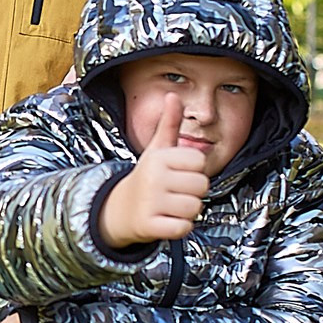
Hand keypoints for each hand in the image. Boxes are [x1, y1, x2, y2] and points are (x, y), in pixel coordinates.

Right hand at [96, 93, 212, 245]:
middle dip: (193, 191)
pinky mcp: (150, 225)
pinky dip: (180, 227)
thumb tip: (173, 94)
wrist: (120, 209)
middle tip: (176, 192)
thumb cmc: (147, 176)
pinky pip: (183, 228)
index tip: (179, 172)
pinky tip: (168, 220)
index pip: (200, 161)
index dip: (194, 169)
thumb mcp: (157, 148)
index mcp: (159, 158)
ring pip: (195, 208)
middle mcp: (154, 178)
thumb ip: (169, 123)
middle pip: (202, 186)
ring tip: (172, 206)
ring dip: (188, 211)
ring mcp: (151, 203)